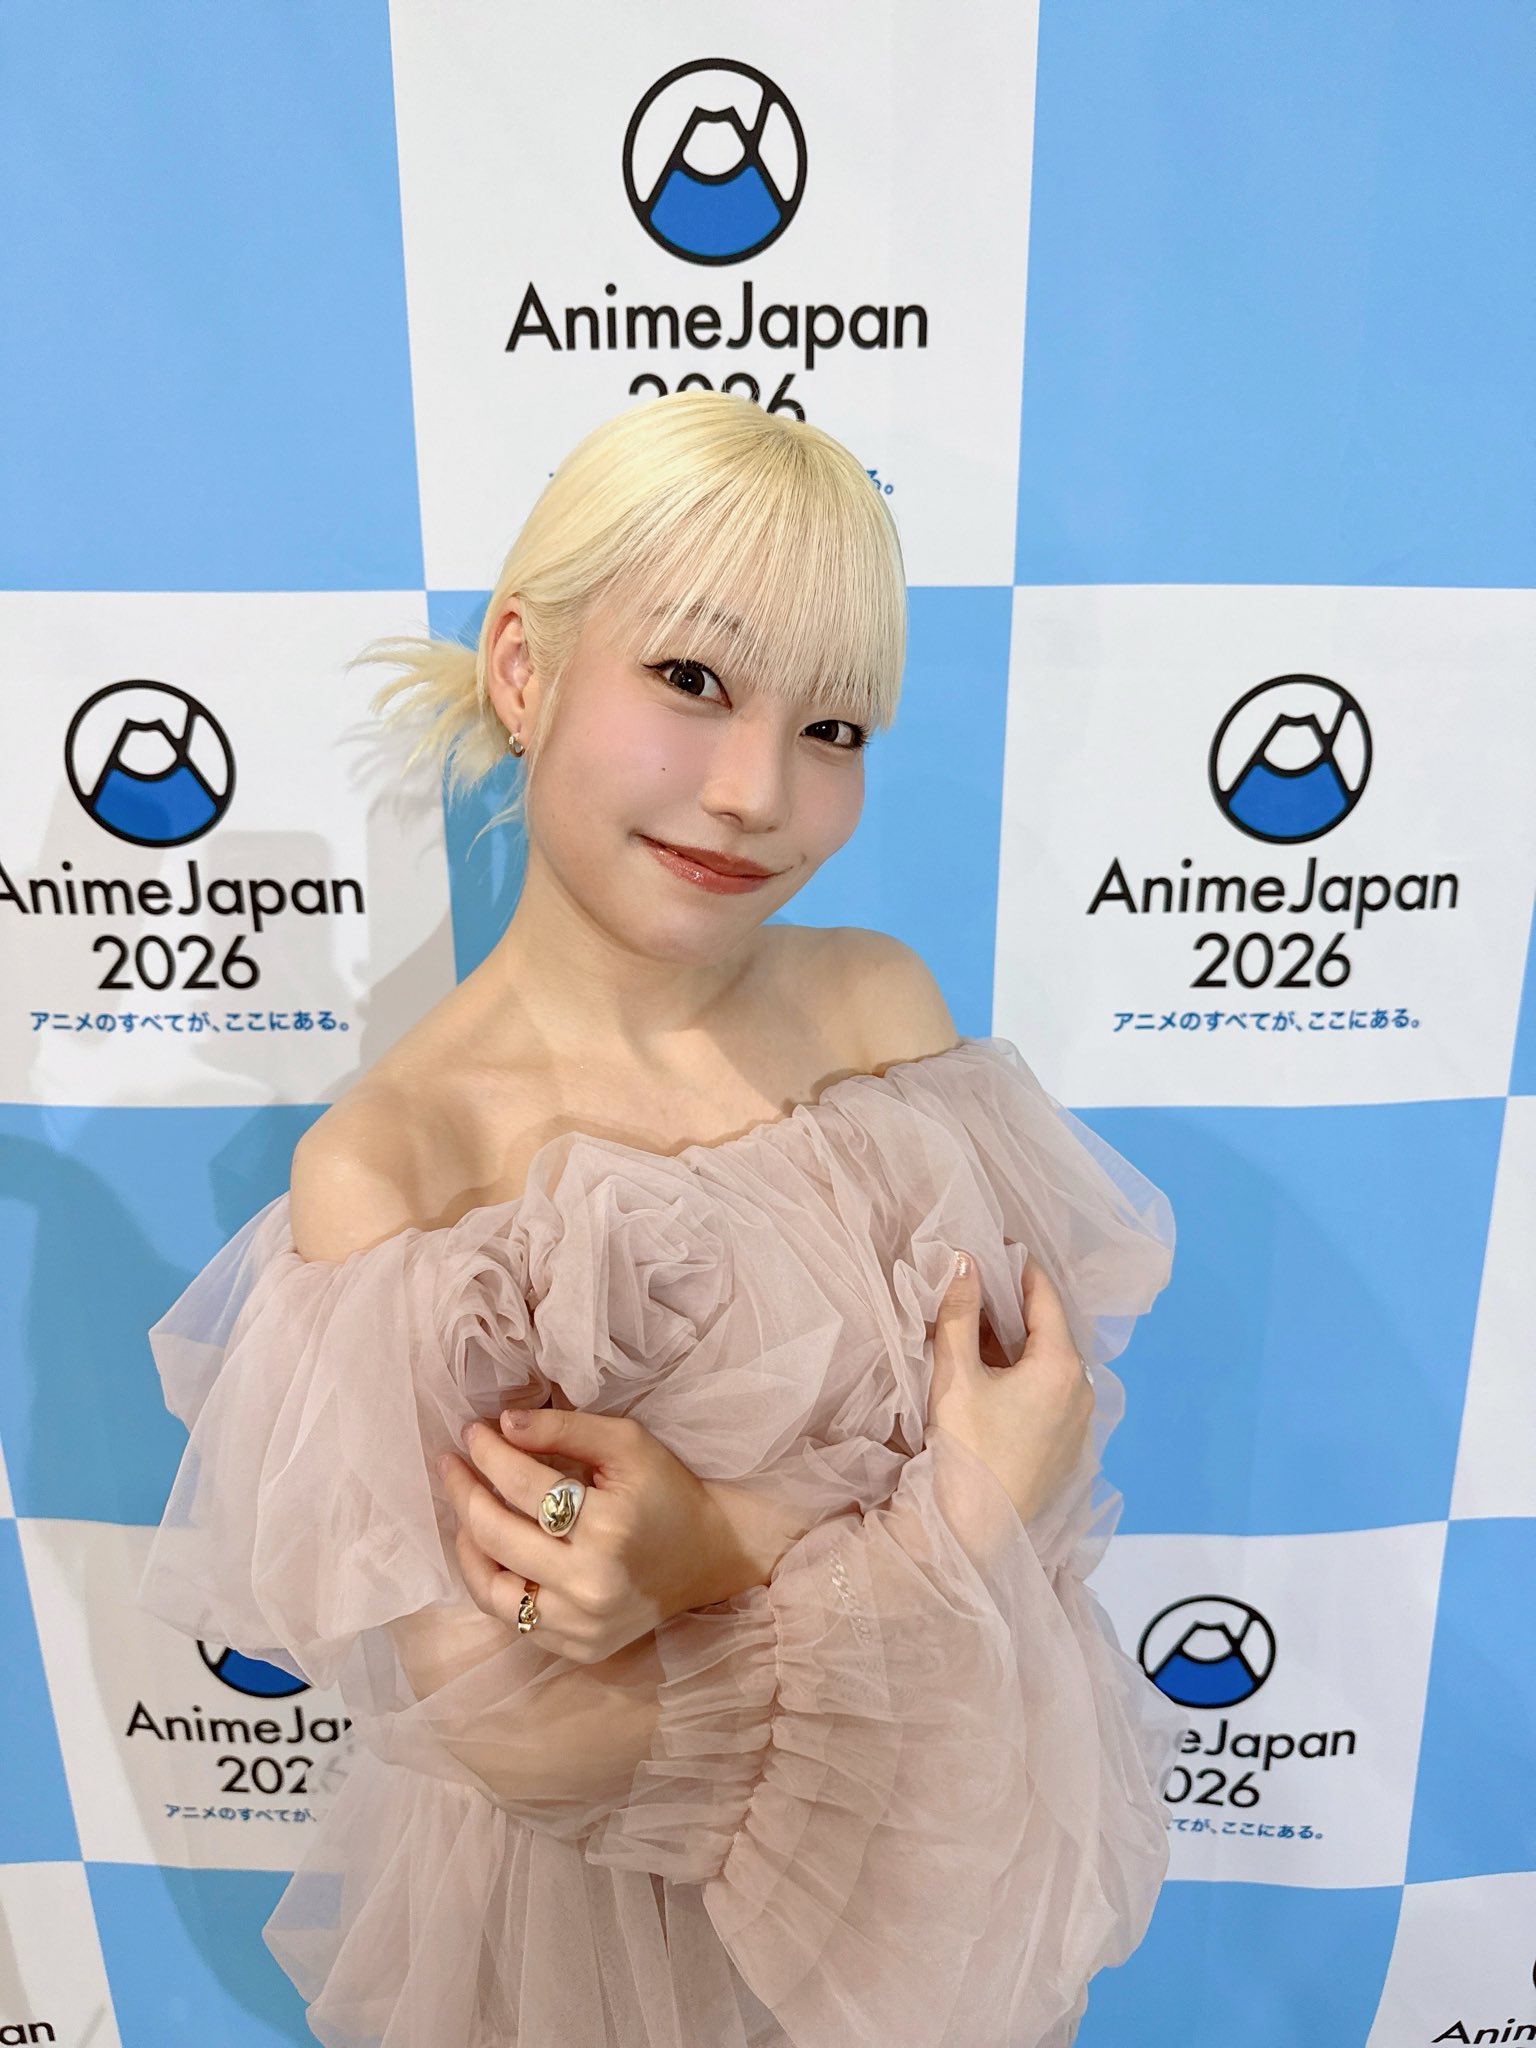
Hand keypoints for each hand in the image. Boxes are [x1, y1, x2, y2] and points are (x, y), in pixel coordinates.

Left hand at [437, 1405, 782, 1664]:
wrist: (709, 1556)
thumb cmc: (667, 1491)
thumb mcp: (627, 1443)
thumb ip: (564, 1428)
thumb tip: (503, 1424)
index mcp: (609, 1527)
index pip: (523, 1485)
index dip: (489, 1453)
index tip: (472, 1431)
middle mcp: (591, 1584)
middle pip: (497, 1536)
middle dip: (464, 1492)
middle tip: (450, 1464)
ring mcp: (582, 1625)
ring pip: (491, 1589)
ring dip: (466, 1544)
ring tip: (464, 1511)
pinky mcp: (578, 1648)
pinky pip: (513, 1619)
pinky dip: (492, 1582)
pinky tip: (491, 1551)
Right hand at [925, 1251, 1094, 1523]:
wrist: (973, 1532)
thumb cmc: (966, 1449)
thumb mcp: (956, 1374)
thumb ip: (958, 1311)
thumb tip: (963, 1258)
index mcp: (1061, 1365)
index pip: (1044, 1295)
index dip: (1018, 1266)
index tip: (993, 1247)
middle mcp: (1081, 1391)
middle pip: (1050, 1329)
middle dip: (1014, 1305)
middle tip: (977, 1284)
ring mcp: (1079, 1424)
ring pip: (1050, 1364)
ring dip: (1017, 1342)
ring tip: (977, 1328)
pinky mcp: (1068, 1449)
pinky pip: (1050, 1394)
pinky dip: (1024, 1374)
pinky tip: (992, 1377)